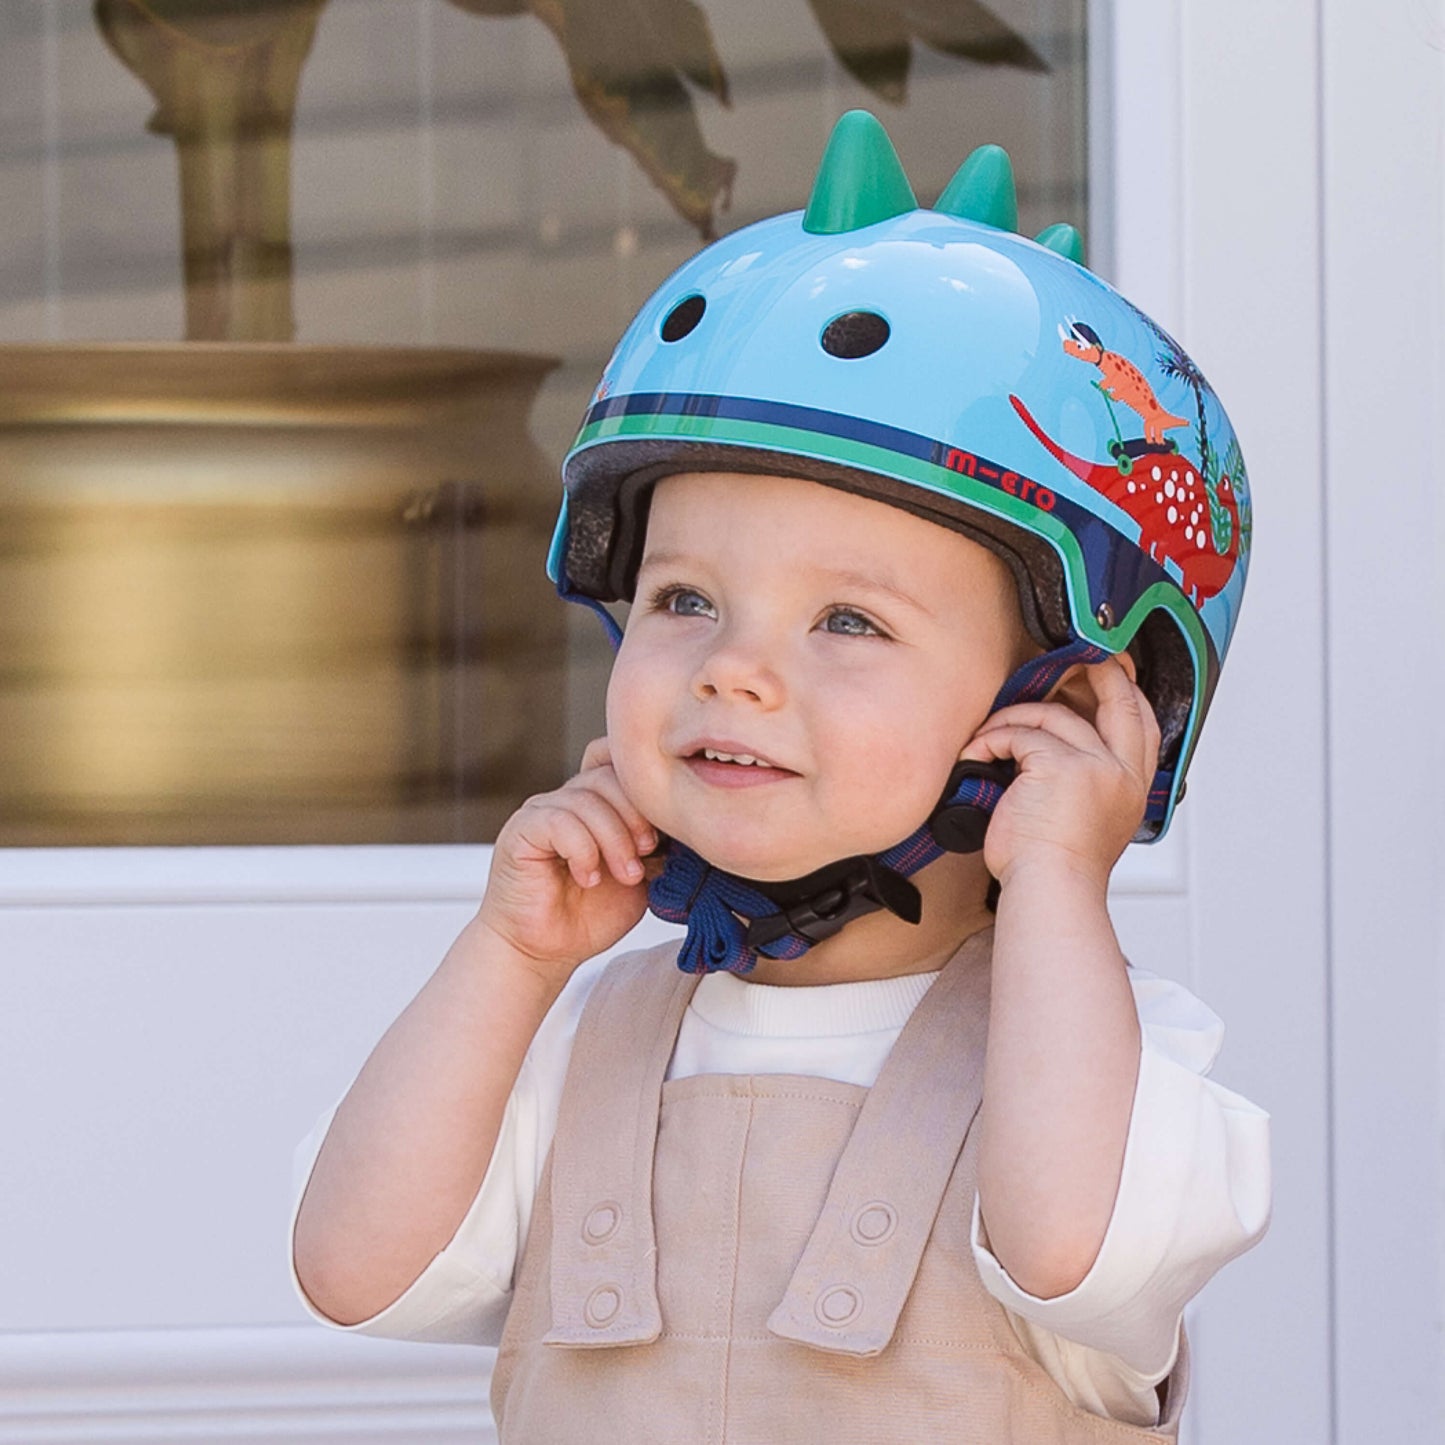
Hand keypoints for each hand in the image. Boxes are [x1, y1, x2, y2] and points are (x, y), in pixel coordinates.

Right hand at [476, 738, 659, 981]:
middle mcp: (568, 800)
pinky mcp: (521, 830)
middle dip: (637, 815)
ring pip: (586, 798)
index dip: (645, 788)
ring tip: (625, 874)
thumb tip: (687, 826)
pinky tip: (589, 878)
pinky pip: (558, 821)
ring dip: (615, 839)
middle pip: (609, 776)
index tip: (665, 831)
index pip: (619, 763)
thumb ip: (658, 846)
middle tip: (647, 853)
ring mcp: (542, 811)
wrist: (545, 951)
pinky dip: (583, 850)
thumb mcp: (640, 875)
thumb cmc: (588, 915)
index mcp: (597, 804)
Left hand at [959, 657, 1160, 891]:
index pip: (1143, 726)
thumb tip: (1059, 753)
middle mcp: (1120, 773)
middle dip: (1097, 672)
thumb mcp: (1090, 823)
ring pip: (1054, 716)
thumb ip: (1088, 785)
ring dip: (1015, 720)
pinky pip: (1020, 733)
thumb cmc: (1056, 869)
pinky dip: (993, 739)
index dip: (1127, 694)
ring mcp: (1094, 767)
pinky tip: (977, 754)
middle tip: (1072, 660)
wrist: (1050, 892)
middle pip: (1120, 703)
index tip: (1108, 674)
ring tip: (989, 739)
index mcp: (1132, 788)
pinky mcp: (1058, 766)